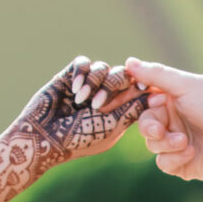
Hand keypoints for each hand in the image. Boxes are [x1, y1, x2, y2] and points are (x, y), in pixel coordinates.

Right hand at [13, 57, 143, 174]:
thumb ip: (133, 110)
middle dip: (113, 85)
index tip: (141, 86)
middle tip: (98, 104)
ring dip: (94, 82)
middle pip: (122, 74)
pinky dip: (81, 74)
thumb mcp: (111, 126)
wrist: (43, 138)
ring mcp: (87, 86)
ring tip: (82, 101)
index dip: (140, 84)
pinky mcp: (69, 77)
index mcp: (118, 111)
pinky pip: (82, 63)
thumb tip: (159, 96)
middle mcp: (104, 96)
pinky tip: (75, 91)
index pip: (136, 89)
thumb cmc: (79, 139)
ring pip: (102, 67)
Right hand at [127, 57, 202, 184]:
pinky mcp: (181, 163)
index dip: (141, 103)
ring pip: (152, 144)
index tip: (147, 102)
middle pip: (144, 124)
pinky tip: (191, 152)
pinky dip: (175, 157)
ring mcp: (177, 142)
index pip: (146, 99)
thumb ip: (157, 75)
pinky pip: (163, 162)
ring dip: (166, 143)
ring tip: (185, 141)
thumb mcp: (186, 86)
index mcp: (174, 98)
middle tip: (159, 130)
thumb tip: (128, 62)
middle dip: (150, 127)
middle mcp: (174, 119)